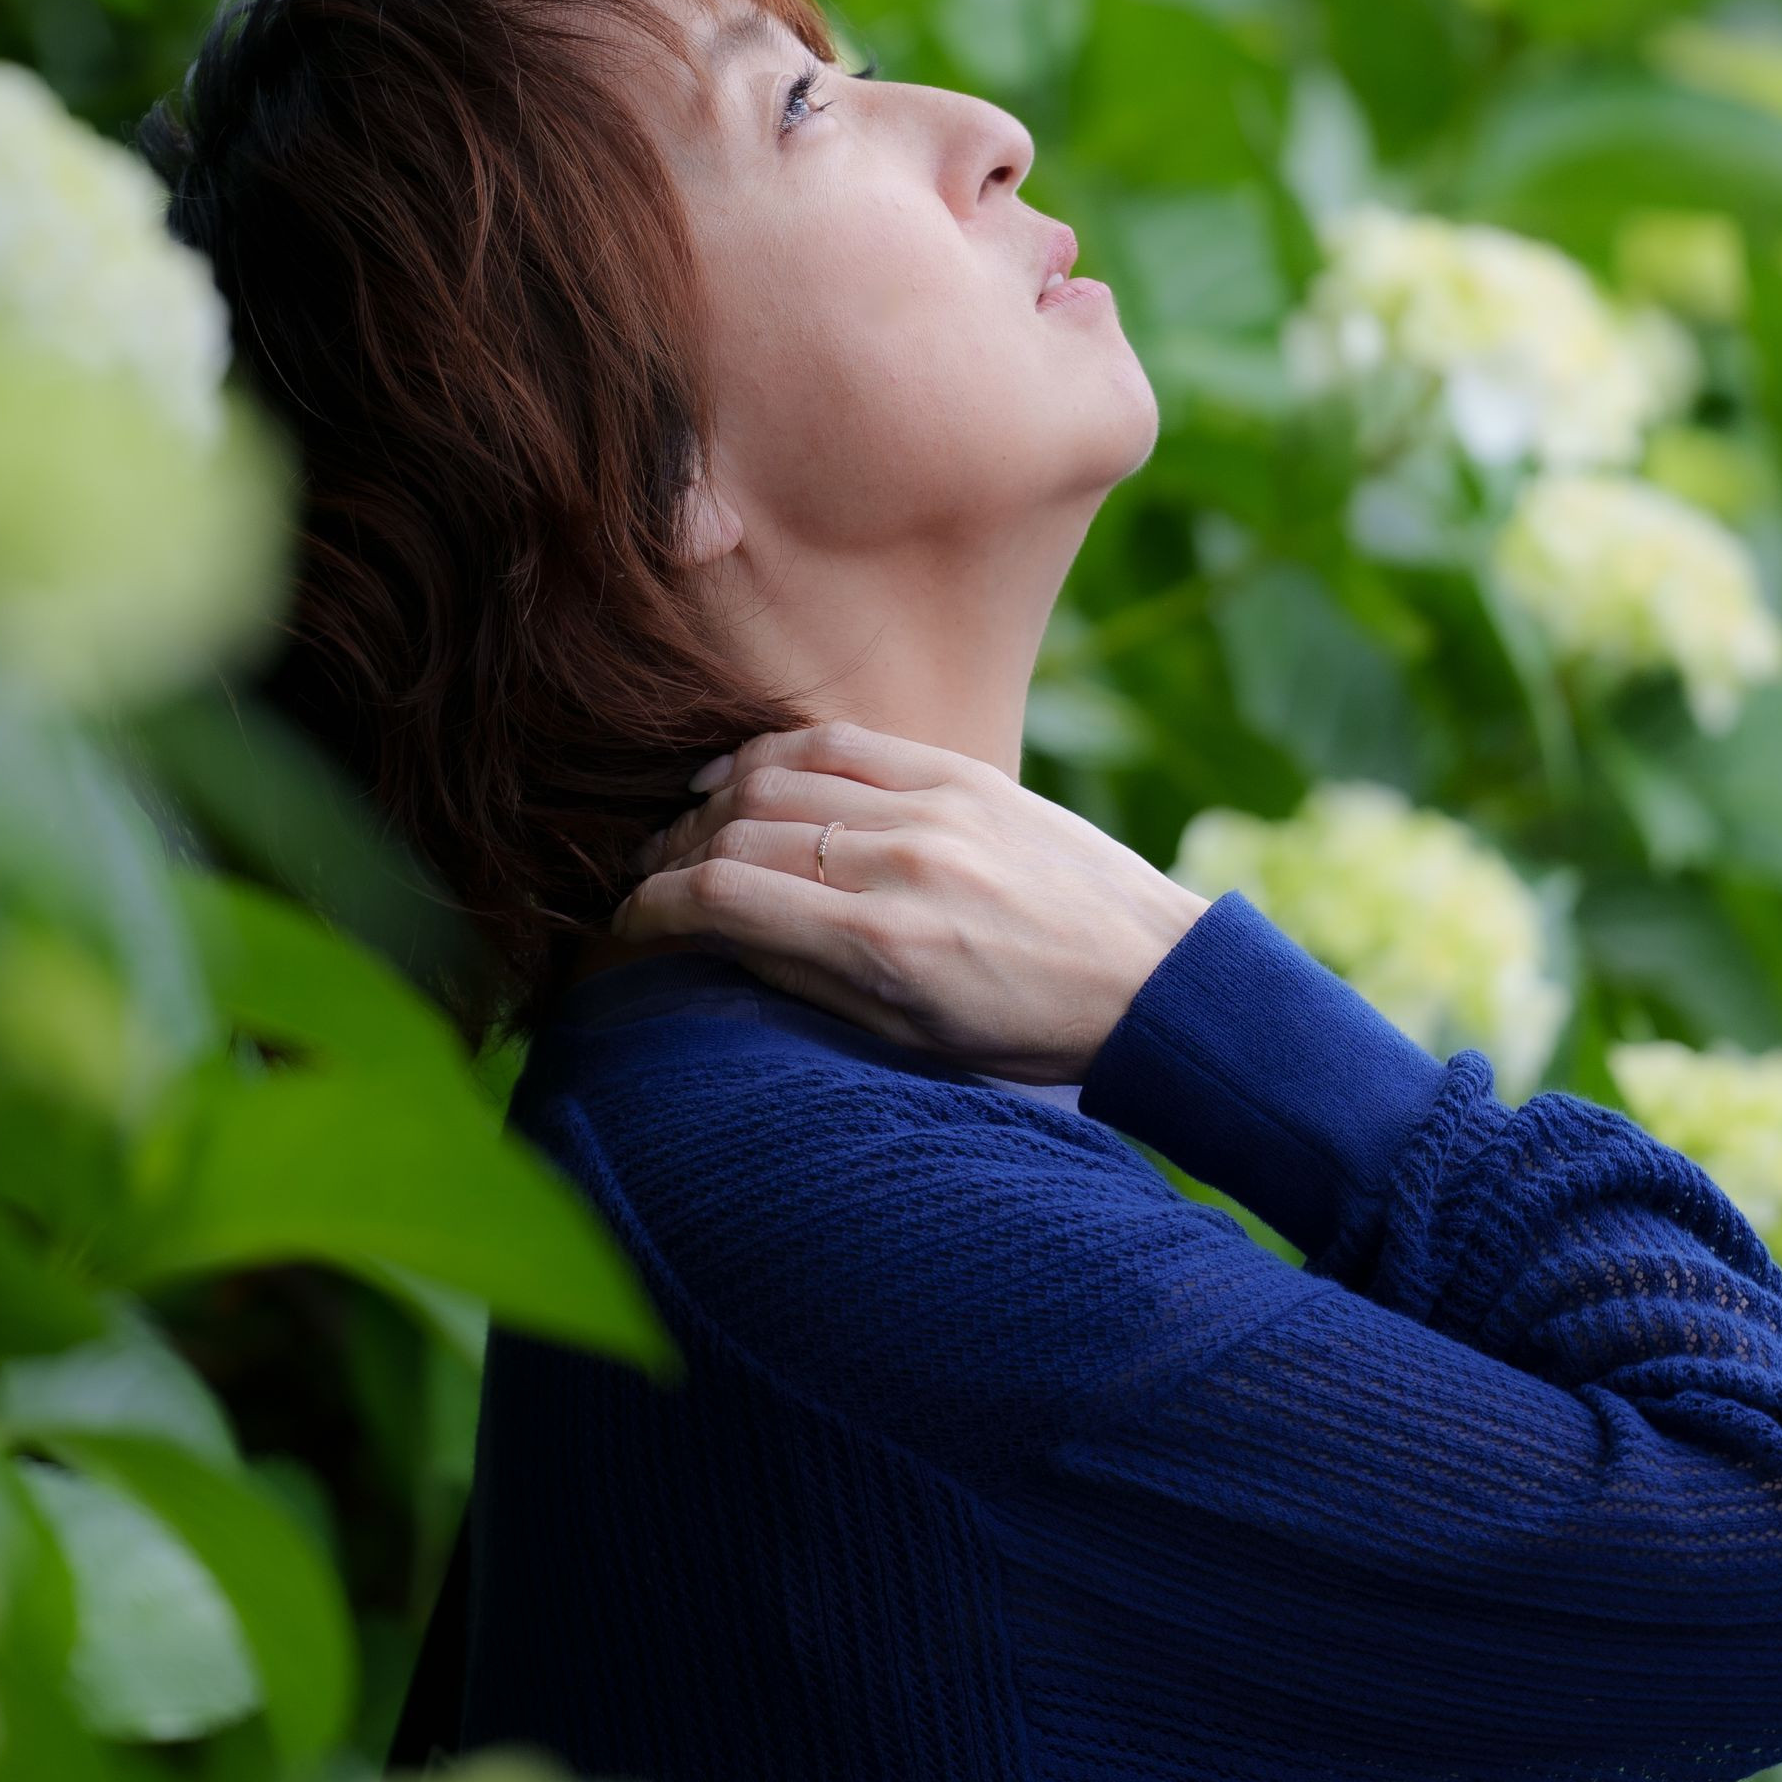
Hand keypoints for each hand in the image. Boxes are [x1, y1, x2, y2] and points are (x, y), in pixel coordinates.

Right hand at [615, 722, 1210, 1082]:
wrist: (1149, 977)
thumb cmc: (1026, 1030)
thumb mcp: (907, 1039)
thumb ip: (804, 979)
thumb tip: (711, 935)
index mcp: (883, 947)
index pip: (721, 898)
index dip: (652, 907)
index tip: (631, 922)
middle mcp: (900, 864)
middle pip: (736, 832)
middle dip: (672, 857)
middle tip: (651, 882)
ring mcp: (932, 807)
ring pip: (775, 779)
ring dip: (712, 804)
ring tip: (689, 834)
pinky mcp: (961, 773)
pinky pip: (839, 742)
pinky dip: (772, 755)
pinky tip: (742, 778)